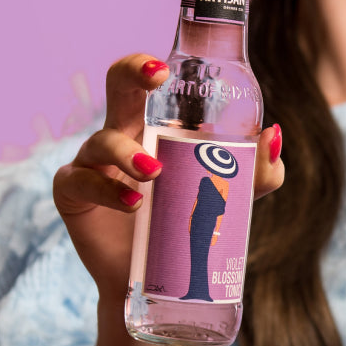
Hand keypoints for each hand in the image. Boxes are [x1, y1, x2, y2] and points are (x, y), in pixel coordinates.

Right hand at [53, 53, 284, 305]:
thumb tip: (273, 135)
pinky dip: (107, 190)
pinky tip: (132, 202)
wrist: (157, 280)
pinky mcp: (73, 193)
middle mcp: (119, 136)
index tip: (166, 67)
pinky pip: (81, 181)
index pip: (144, 83)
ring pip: (102, 140)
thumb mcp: (226, 198)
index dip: (147, 65)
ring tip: (154, 173)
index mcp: (150, 128)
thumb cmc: (184, 226)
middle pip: (116, 86)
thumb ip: (254, 172)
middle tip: (158, 76)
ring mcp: (92, 163)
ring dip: (128, 153)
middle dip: (132, 71)